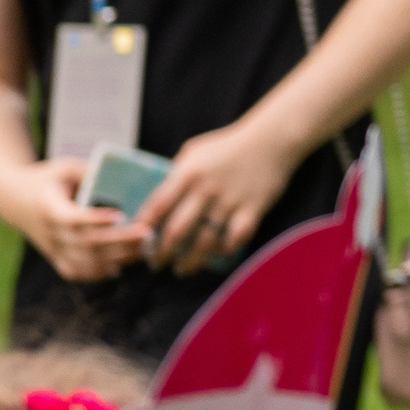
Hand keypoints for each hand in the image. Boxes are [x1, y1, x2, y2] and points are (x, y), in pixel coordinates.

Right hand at [0, 157, 147, 282]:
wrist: (15, 200)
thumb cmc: (47, 180)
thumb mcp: (64, 168)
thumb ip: (89, 171)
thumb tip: (123, 173)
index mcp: (49, 207)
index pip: (72, 219)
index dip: (95, 220)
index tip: (121, 214)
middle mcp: (50, 232)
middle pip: (86, 243)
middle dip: (120, 240)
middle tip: (147, 232)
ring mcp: (52, 248)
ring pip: (85, 261)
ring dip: (117, 257)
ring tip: (144, 247)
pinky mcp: (55, 258)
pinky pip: (76, 272)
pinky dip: (99, 273)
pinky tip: (121, 266)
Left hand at [132, 122, 303, 275]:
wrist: (272, 140)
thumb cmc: (228, 145)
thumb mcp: (195, 151)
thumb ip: (177, 174)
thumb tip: (159, 201)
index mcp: (189, 173)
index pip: (158, 205)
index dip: (145, 226)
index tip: (138, 240)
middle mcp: (207, 190)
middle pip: (178, 230)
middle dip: (163, 252)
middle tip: (157, 262)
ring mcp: (230, 201)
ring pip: (204, 242)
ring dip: (190, 261)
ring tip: (181, 269)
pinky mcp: (253, 209)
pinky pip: (235, 239)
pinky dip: (224, 251)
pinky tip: (216, 255)